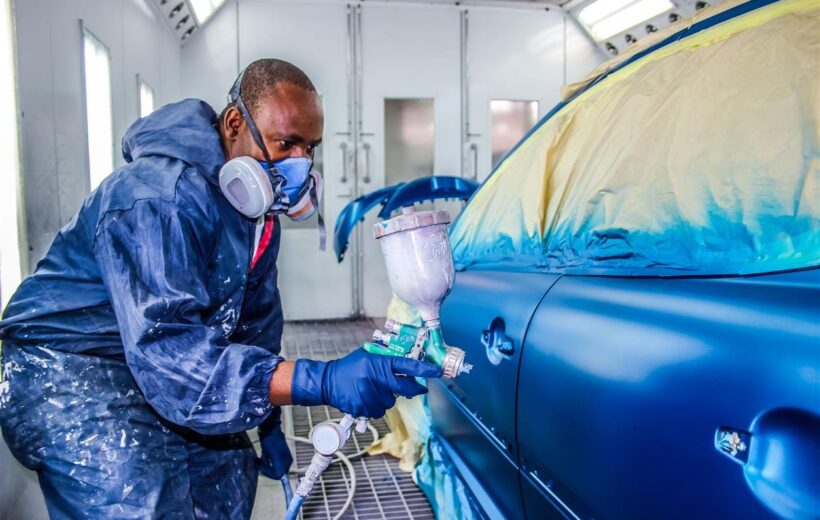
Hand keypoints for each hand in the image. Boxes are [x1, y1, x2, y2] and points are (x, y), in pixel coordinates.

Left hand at [257, 408, 292, 479]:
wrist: (268, 428)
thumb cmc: (271, 440)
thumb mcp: (274, 454)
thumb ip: (278, 466)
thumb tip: (281, 477)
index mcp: (287, 461)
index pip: (279, 475)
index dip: (269, 474)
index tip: (261, 469)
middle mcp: (285, 461)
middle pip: (275, 472)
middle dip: (266, 468)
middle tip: (258, 463)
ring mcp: (280, 458)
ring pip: (271, 467)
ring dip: (264, 464)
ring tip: (259, 458)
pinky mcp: (275, 454)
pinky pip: (269, 463)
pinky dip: (264, 461)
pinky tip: (261, 456)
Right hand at [290, 347, 441, 417]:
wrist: (328, 381)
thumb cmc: (351, 366)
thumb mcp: (369, 354)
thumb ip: (387, 357)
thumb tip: (410, 357)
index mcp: (379, 362)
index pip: (408, 366)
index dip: (425, 369)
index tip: (438, 371)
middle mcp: (376, 378)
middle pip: (405, 389)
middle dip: (413, 388)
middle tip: (416, 387)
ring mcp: (370, 394)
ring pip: (392, 401)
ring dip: (388, 397)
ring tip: (374, 389)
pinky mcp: (363, 407)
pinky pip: (380, 410)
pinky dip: (376, 405)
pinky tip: (367, 397)